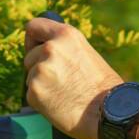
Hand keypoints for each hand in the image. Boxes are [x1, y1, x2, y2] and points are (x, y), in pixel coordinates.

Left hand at [23, 18, 122, 138]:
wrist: (109, 112)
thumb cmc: (101, 85)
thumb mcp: (84, 53)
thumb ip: (62, 47)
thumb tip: (40, 46)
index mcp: (65, 35)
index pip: (33, 26)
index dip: (33, 39)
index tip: (36, 47)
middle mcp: (50, 49)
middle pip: (29, 55)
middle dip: (39, 66)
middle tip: (62, 79)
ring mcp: (40, 70)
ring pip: (30, 75)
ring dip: (41, 83)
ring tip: (64, 91)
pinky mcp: (34, 91)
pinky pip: (31, 93)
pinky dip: (41, 98)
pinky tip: (60, 102)